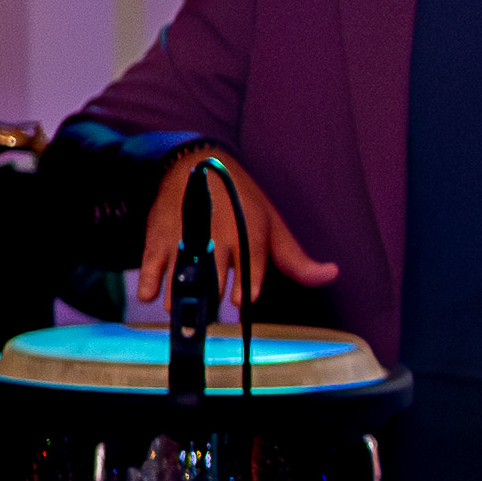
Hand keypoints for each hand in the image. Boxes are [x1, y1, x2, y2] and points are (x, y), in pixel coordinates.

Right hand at [132, 147, 337, 314]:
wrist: (197, 165)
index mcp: (249, 236)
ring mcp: (187, 238)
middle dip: (210, 299)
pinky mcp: (159, 238)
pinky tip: (153, 294)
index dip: (244, 288)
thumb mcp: (272, 227)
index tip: (240, 299)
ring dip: (180, 299)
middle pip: (213, 280)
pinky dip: (150, 283)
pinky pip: (151, 266)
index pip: (249, 269)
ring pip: (182, 278)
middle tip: (207, 314)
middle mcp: (218, 238)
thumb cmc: (241, 204)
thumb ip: (297, 261)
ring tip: (181, 309)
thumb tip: (332, 274)